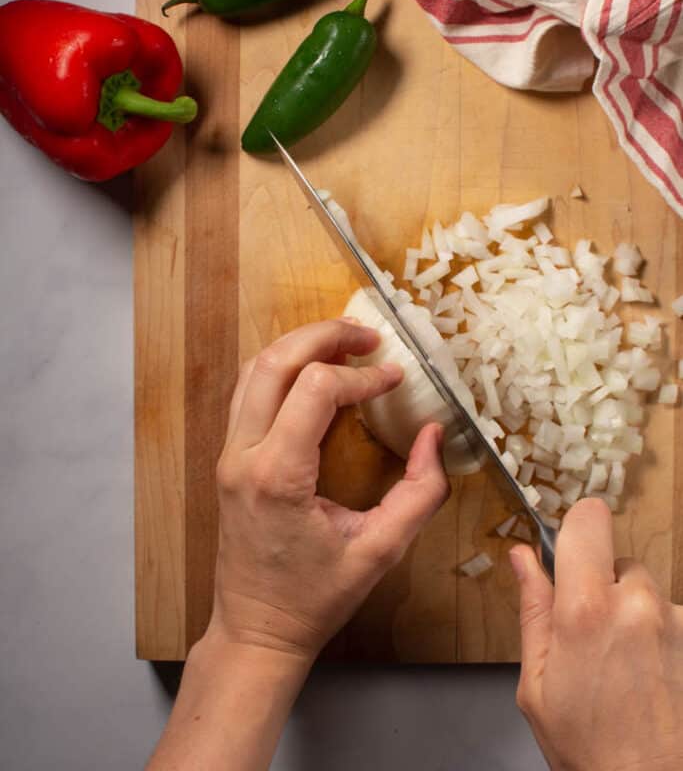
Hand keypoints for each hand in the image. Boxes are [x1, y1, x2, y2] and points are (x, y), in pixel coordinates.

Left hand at [207, 318, 449, 662]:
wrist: (256, 630)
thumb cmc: (315, 598)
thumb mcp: (382, 552)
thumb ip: (420, 493)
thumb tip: (434, 436)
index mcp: (278, 476)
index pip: (317, 390)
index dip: (363, 376)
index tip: (397, 379)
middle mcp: (243, 455)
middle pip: (275, 361)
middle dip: (325, 336)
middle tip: (370, 335)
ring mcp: (229, 454)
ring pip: (255, 369)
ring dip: (300, 346)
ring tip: (347, 345)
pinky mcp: (229, 458)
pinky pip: (249, 392)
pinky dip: (283, 368)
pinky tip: (317, 371)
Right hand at [510, 498, 682, 770]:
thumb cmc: (589, 747)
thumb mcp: (538, 683)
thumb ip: (534, 609)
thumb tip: (523, 558)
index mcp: (586, 609)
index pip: (589, 519)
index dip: (576, 528)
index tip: (568, 551)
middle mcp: (637, 604)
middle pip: (616, 558)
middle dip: (600, 585)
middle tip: (588, 634)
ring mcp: (675, 622)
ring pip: (644, 590)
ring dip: (631, 612)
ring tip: (620, 665)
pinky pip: (669, 617)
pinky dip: (656, 636)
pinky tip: (647, 677)